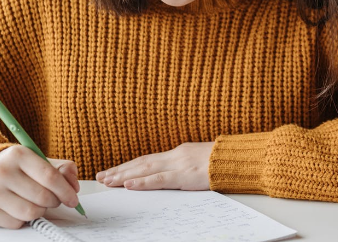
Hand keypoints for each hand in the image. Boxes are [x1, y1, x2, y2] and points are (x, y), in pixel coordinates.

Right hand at [0, 146, 79, 228]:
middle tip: (55, 199)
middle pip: (42, 197)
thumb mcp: (39, 160)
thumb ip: (62, 169)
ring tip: (37, 203)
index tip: (73, 199)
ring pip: (30, 213)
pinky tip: (20, 207)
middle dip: (55, 201)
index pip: (50, 177)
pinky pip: (16, 224)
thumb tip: (74, 186)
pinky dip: (23, 219)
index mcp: (18, 154)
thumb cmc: (17, 168)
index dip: (66, 191)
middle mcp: (1, 172)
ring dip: (41, 211)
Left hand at [96, 142, 213, 190]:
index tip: (112, 171)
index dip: (128, 165)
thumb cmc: (222, 162)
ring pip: (145, 169)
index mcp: (178, 153)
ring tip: (107, 181)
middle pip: (141, 162)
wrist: (237, 159)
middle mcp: (174, 156)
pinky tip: (128, 184)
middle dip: (119, 170)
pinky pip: (159, 179)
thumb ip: (184, 166)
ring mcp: (178, 165)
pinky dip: (142, 181)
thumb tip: (171, 173)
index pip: (147, 159)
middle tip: (101, 176)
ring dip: (124, 175)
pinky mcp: (184, 175)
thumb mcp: (199, 161)